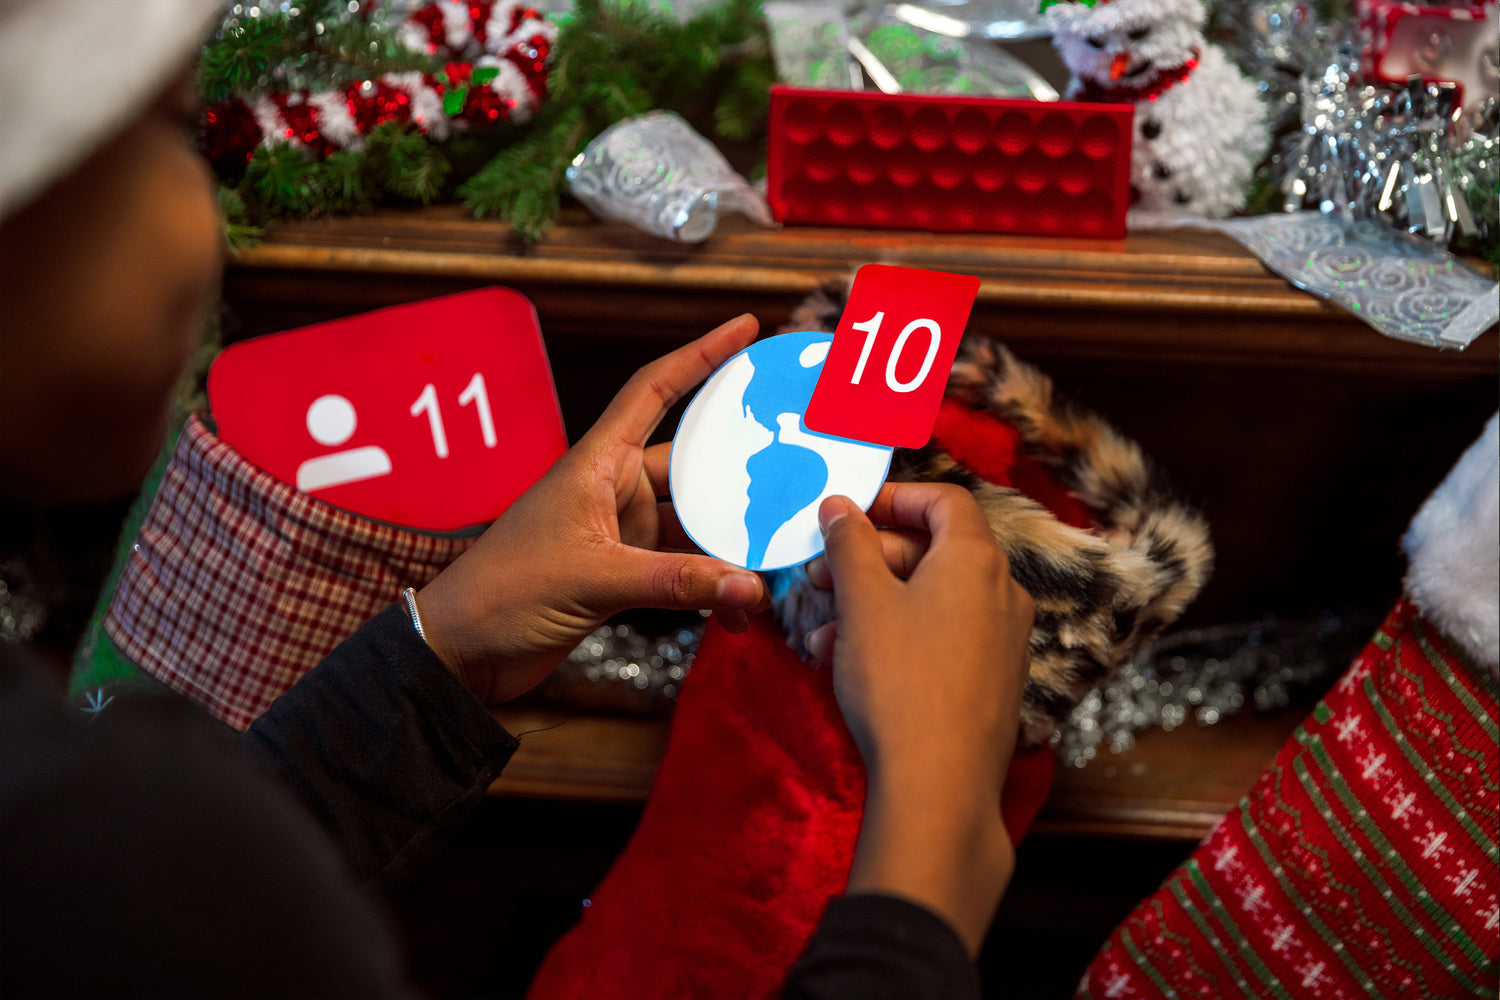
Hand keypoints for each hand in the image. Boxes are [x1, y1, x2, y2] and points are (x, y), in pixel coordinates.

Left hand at [414, 314, 769, 705]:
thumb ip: (674, 582)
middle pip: (692, 464)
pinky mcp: (622, 576)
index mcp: (597, 464)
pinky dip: (711, 588)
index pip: (654, 390)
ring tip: (776, 559)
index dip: (700, 355)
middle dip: (740, 470)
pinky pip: (684, 571)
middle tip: (794, 465)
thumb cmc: (501, 593)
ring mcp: (619, 534)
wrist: (461, 651)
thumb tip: (748, 585)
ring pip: (694, 525)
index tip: (745, 328)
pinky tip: (736, 610)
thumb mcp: (593, 579)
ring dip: (730, 545)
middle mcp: (612, 490)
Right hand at [813, 485, 1032, 954]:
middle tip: (818, 578)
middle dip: (869, 560)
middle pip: (934, 551)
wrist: (939, 786)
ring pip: (932, 601)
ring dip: (874, 605)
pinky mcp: (994, 683)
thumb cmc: (900, 682)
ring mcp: (1004, 641)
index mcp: (977, 560)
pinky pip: (944, 639)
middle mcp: (1002, 593)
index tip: (848, 516)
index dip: (893, 498)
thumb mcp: (862, 601)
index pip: (944, 501)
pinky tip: (852, 665)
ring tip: (823, 634)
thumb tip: (841, 505)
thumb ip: (850, 543)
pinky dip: (900, 637)